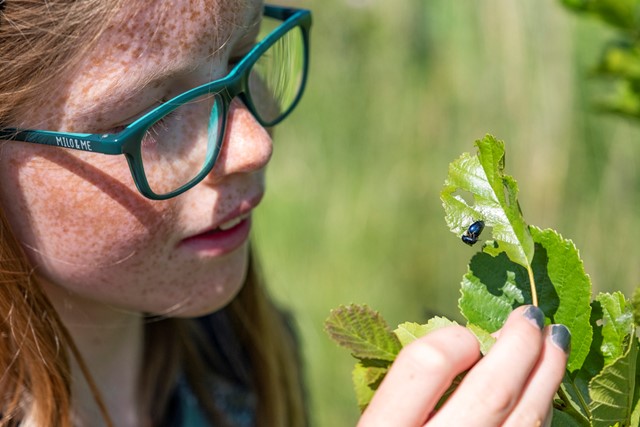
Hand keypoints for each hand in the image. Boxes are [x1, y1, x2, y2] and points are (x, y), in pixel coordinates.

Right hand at [358, 305, 569, 426]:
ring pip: (526, 421)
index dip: (452, 340)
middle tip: (531, 317)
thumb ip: (406, 397)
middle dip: (519, 346)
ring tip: (556, 342)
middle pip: (491, 390)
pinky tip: (544, 396)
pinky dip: (543, 416)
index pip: (425, 365)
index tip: (466, 337)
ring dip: (548, 376)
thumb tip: (465, 347)